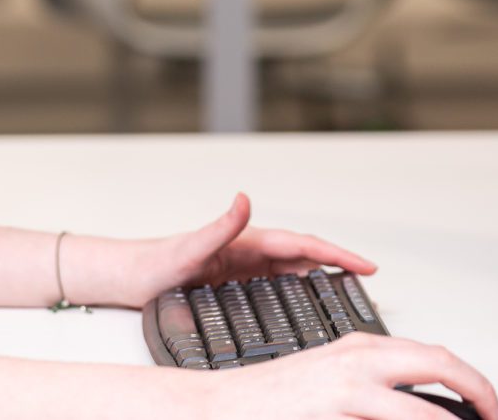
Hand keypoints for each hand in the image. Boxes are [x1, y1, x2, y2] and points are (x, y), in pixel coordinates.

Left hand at [74, 192, 375, 306]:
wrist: (129, 276)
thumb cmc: (154, 263)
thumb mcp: (189, 246)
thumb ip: (219, 225)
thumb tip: (243, 199)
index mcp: (245, 240)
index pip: (302, 245)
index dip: (336, 255)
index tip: (365, 266)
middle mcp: (247, 250)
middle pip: (304, 255)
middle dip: (338, 264)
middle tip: (369, 278)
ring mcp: (242, 265)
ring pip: (293, 268)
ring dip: (322, 274)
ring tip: (349, 287)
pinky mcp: (233, 280)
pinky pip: (277, 282)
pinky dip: (300, 286)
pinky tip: (307, 298)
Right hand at [208, 333, 497, 419]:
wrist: (221, 404)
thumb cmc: (274, 398)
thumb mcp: (331, 381)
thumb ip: (376, 388)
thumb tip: (419, 405)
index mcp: (362, 348)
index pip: (438, 357)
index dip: (475, 384)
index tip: (490, 411)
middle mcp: (360, 360)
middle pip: (443, 365)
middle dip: (484, 396)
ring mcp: (348, 388)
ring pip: (424, 408)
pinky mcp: (334, 412)